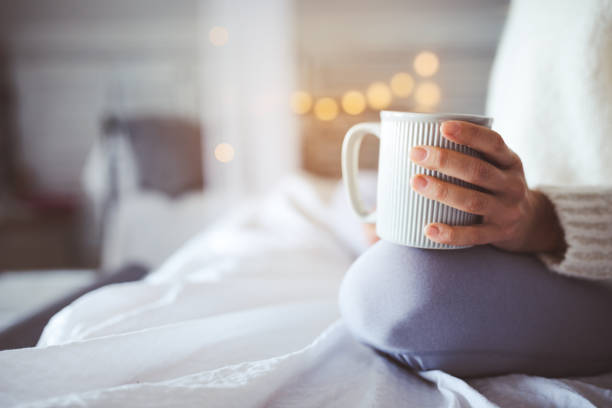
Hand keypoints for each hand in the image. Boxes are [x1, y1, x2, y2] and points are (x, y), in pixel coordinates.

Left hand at [409, 121, 565, 252]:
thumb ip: (469, 153)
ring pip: (473, 201)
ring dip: (443, 191)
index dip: (469, 134)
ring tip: (416, 182)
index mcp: (510, 162)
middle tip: (415, 153)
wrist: (530, 223)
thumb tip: (414, 136)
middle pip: (478, 171)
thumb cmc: (496, 186)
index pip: (493, 143)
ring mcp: (506, 211)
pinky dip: (450, 233)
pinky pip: (472, 235)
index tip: (442, 127)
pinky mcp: (498, 234)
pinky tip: (428, 229)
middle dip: (445, 161)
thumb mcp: (496, 165)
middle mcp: (512, 185)